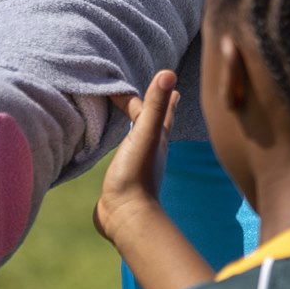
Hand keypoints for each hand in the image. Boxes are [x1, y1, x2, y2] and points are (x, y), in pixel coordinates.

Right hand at [94, 71, 179, 250]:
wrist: (125, 216)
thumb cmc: (137, 173)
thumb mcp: (146, 134)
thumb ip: (155, 105)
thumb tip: (169, 72)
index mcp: (158, 135)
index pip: (156, 105)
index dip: (151, 91)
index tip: (142, 77)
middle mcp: (152, 146)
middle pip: (155, 119)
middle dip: (155, 103)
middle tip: (158, 88)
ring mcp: (139, 162)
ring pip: (141, 135)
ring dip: (140, 122)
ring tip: (136, 114)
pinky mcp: (125, 176)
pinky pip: (125, 152)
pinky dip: (125, 143)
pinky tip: (120, 147)